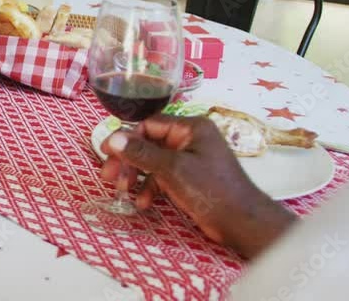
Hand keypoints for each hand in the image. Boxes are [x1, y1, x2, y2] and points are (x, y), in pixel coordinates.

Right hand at [100, 114, 295, 257]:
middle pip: (148, 144)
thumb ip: (141, 153)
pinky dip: (151, 188)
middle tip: (109, 177)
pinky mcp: (189, 180)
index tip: (107, 153)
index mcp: (191, 128)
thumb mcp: (172, 169)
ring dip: (136, 176)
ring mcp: (190, 160)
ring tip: (122, 191)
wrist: (242, 223)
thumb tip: (112, 139)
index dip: (126, 139)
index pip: (149, 125)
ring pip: (152, 162)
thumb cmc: (210, 189)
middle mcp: (190, 140)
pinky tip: (143, 203)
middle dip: (128, 161)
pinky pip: (162, 178)